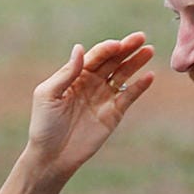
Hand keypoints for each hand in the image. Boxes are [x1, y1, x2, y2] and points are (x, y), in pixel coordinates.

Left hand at [25, 32, 153, 178]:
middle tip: (141, 37)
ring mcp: (104, 97)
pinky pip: (129, 96)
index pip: (95, 56)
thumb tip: (80, 48)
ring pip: (123, 75)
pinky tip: (149, 76)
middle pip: (112, 61)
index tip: (118, 44)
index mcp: (75, 75)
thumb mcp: (48, 95)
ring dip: (136, 62)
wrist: (52, 156)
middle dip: (126, 49)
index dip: (107, 48)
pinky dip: (140, 86)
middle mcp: (91, 83)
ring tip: (149, 50)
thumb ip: (67, 73)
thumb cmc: (44, 125)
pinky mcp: (113, 113)